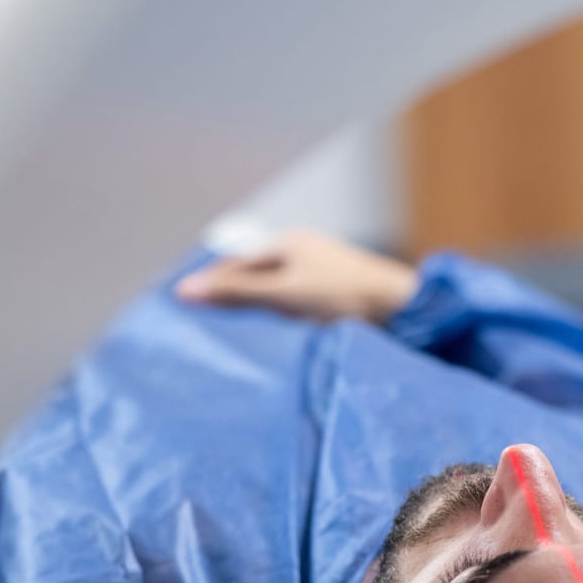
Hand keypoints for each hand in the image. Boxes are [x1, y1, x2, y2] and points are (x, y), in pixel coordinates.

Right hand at [175, 230, 420, 323]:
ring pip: (271, 292)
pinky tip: (268, 338)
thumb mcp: (283, 293)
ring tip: (226, 336)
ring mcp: (318, 273)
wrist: (403, 311)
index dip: (208, 285)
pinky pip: (290, 305)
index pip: (234, 265)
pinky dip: (274, 319)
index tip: (179, 304)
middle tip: (197, 324)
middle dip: (226, 298)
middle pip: (252, 277)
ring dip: (251, 311)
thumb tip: (186, 289)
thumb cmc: (344, 296)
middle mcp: (301, 253)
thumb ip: (237, 292)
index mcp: (288, 243)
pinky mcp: (332, 297)